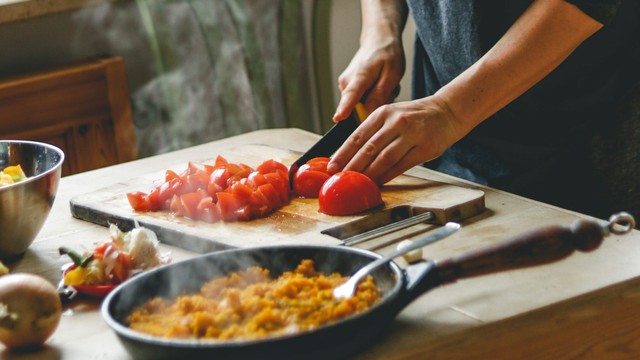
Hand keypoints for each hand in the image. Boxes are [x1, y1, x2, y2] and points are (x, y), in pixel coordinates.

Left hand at [327, 96, 462, 184]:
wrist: (448, 111)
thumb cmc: (414, 117)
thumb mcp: (392, 115)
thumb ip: (373, 131)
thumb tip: (350, 155)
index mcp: (383, 113)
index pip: (357, 136)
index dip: (342, 153)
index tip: (331, 166)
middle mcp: (396, 122)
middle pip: (368, 148)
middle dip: (352, 166)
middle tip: (340, 179)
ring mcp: (411, 135)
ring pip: (384, 158)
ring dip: (369, 174)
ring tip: (357, 184)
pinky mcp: (424, 148)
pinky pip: (401, 166)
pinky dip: (387, 176)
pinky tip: (378, 183)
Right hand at [333, 30, 404, 122]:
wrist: (378, 40)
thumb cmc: (387, 54)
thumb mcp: (392, 74)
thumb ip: (380, 94)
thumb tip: (368, 110)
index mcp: (359, 76)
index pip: (350, 96)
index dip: (344, 109)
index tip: (338, 119)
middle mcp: (347, 82)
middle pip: (358, 108)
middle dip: (376, 105)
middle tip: (389, 89)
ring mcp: (345, 85)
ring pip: (361, 105)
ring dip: (376, 99)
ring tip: (384, 84)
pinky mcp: (347, 88)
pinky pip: (361, 100)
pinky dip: (372, 96)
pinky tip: (378, 85)